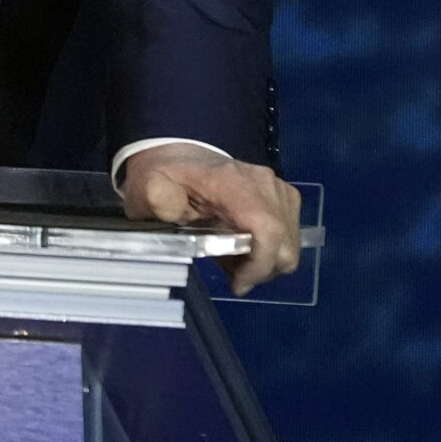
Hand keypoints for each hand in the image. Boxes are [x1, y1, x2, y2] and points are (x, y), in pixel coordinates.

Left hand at [121, 142, 303, 295]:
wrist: (179, 157)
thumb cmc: (166, 178)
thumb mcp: (150, 188)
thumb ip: (159, 199)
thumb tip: (174, 210)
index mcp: (234, 183)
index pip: (268, 230)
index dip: (260, 265)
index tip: (237, 284)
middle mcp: (265, 184)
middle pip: (286, 244)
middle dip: (261, 269)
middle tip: (232, 275)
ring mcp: (278, 188)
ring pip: (290, 243)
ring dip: (266, 261)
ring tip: (235, 259)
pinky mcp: (284, 195)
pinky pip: (290, 233)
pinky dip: (272, 248)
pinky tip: (244, 246)